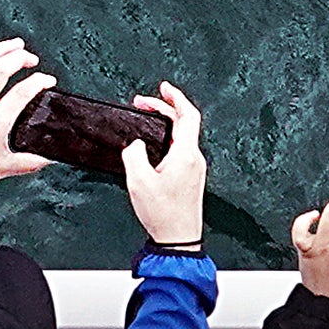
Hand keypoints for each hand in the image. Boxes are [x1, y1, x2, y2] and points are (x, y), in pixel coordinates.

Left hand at [0, 24, 54, 194]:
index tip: (47, 80)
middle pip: (2, 70)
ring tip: (14, 45)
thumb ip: (31, 161)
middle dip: (21, 58)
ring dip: (0, 49)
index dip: (40, 81)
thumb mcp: (3, 168)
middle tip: (31, 60)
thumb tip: (51, 157)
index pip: (23, 92)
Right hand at [117, 85, 210, 247]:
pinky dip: (166, 138)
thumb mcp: (138, 181)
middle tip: (143, 103)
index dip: (176, 97)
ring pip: (181, 136)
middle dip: (163, 108)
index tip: (164, 88)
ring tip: (145, 121)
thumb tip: (136, 144)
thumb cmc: (163, 214)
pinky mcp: (191, 177)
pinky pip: (180, 149)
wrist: (178, 240)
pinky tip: (153, 144)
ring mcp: (194, 168)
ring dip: (164, 124)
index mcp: (185, 154)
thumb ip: (134, 154)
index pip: (188, 115)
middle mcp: (194, 159)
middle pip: (184, 122)